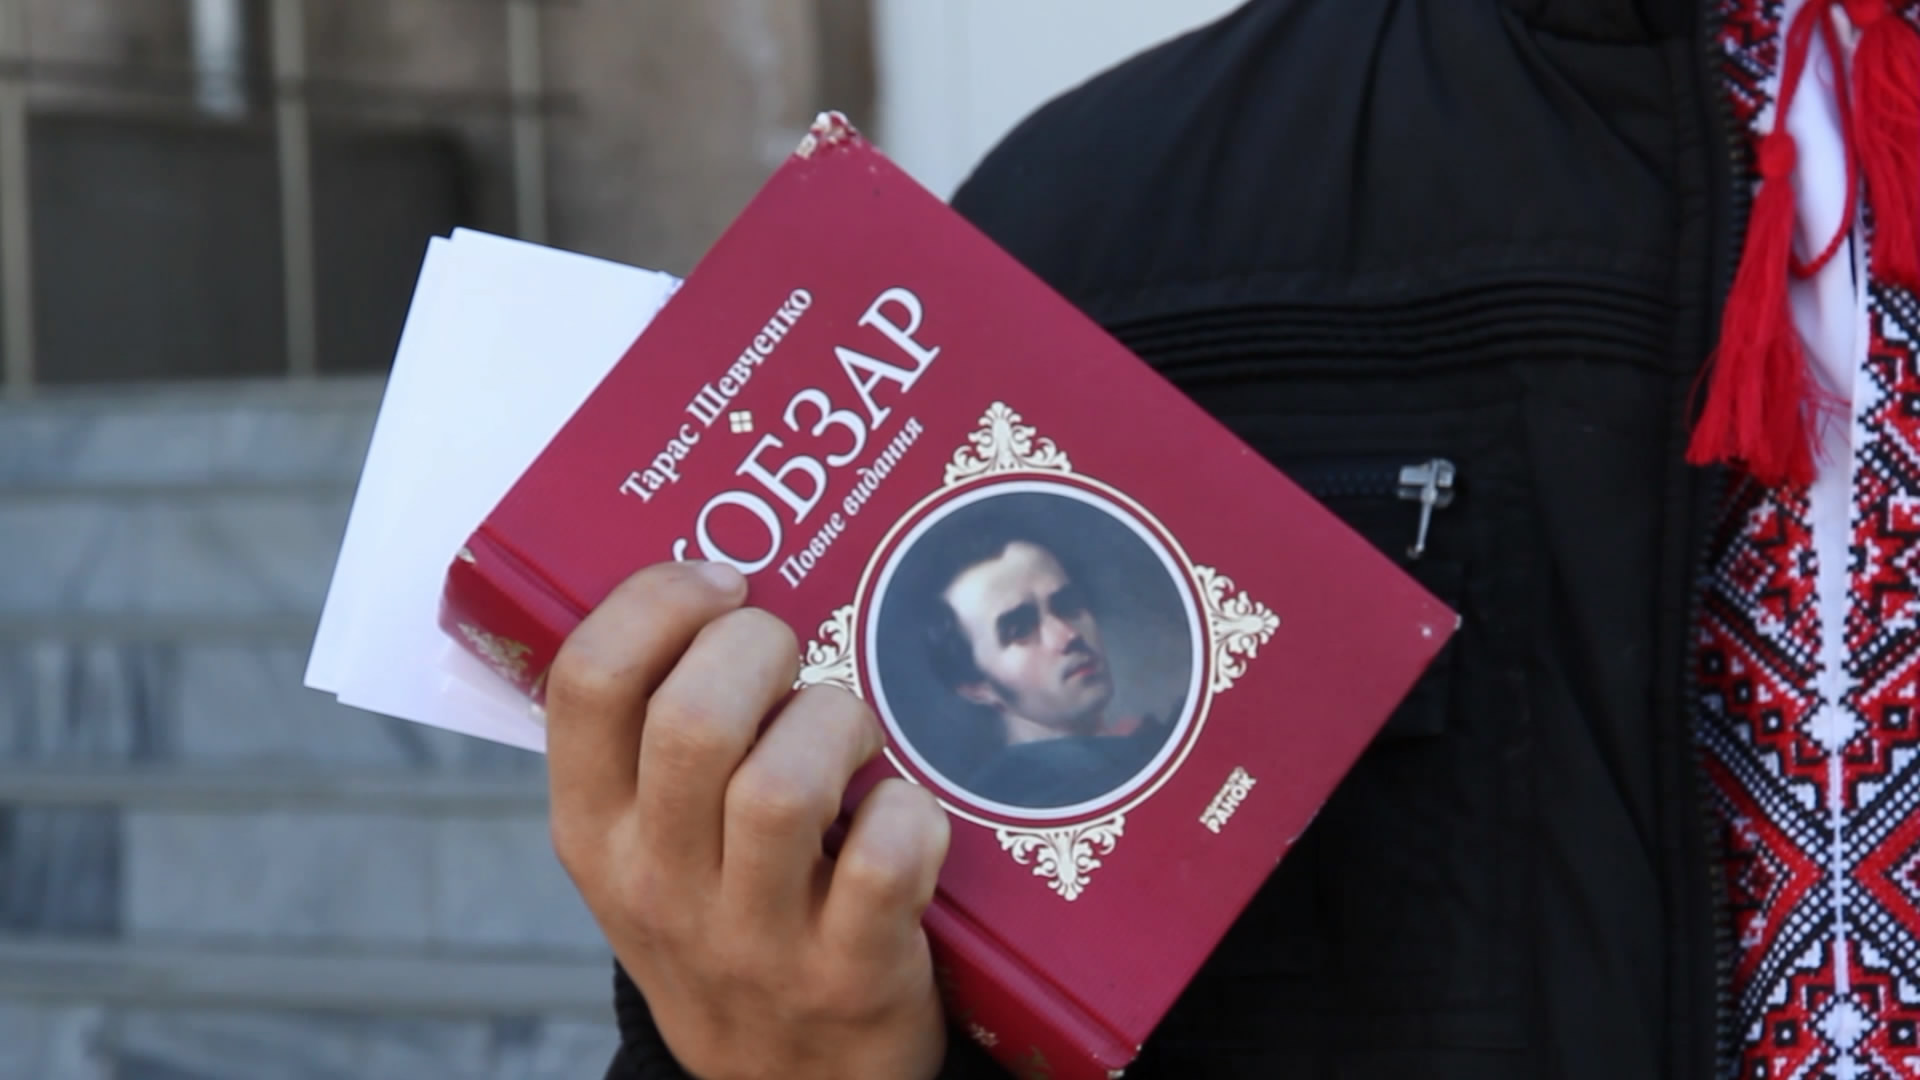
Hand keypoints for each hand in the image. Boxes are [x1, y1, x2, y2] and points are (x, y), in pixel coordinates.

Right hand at [546, 561, 952, 1079]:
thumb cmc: (721, 916)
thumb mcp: (645, 843)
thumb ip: (653, 737)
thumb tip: (720, 586)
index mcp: (593, 829)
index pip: (583, 681)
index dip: (658, 601)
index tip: (722, 585)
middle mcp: (657, 882)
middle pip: (692, 719)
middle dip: (762, 650)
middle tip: (796, 663)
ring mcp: (752, 937)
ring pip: (783, 785)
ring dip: (837, 725)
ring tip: (853, 736)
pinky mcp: (848, 974)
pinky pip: (884, 863)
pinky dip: (910, 816)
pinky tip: (903, 814)